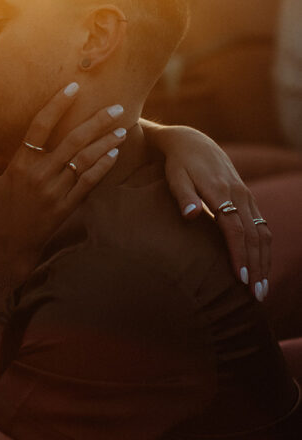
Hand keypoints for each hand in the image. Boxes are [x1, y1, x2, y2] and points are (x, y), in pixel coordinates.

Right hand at [0, 85, 124, 282]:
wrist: (11, 248)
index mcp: (19, 165)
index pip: (40, 127)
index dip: (57, 105)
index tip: (73, 88)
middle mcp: (40, 176)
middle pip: (72, 141)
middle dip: (97, 122)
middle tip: (116, 108)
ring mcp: (55, 192)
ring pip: (85, 160)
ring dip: (106, 143)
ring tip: (122, 128)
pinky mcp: (67, 206)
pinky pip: (88, 183)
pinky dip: (102, 167)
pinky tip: (114, 154)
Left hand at [154, 125, 270, 299]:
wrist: (192, 142)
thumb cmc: (178, 164)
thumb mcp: (175, 176)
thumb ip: (183, 197)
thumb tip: (191, 215)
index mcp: (221, 191)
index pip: (235, 229)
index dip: (239, 254)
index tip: (240, 279)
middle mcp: (240, 195)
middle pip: (254, 236)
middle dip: (257, 267)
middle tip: (255, 296)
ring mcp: (247, 197)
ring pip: (263, 234)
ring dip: (264, 262)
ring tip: (261, 290)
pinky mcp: (248, 200)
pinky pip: (262, 228)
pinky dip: (264, 250)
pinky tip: (261, 269)